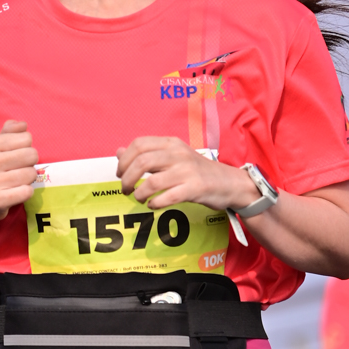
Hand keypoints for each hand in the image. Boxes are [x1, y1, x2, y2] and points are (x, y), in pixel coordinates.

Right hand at [0, 121, 38, 224]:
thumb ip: (9, 133)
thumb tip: (23, 124)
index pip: (26, 138)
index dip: (25, 148)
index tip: (13, 156)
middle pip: (32, 155)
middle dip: (28, 163)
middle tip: (16, 170)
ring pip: (31, 174)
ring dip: (27, 179)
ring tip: (14, 182)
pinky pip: (28, 191)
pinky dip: (25, 193)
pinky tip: (14, 193)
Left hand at [115, 136, 250, 211]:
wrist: (229, 183)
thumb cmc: (197, 171)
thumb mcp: (172, 157)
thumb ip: (147, 154)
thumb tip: (119, 152)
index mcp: (171, 143)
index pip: (139, 144)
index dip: (124, 160)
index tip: (120, 173)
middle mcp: (178, 154)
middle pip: (142, 161)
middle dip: (126, 178)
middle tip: (124, 189)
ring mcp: (187, 171)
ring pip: (152, 181)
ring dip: (139, 193)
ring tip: (138, 198)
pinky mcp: (195, 188)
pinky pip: (167, 197)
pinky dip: (155, 203)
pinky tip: (152, 205)